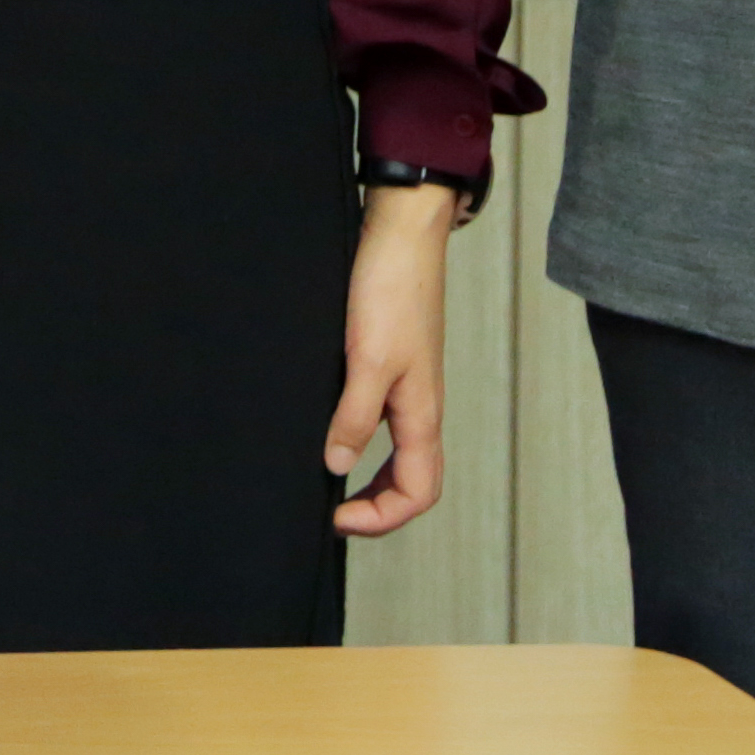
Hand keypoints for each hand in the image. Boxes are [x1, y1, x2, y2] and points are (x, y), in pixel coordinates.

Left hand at [329, 181, 458, 534]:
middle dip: (378, 507)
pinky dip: (362, 438)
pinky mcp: (391, 363)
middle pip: (412, 480)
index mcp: (422, 414)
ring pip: (399, 452)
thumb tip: (337, 467)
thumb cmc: (392, 291)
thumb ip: (355, 416)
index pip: (419, 492)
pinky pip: (384, 420)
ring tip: (332, 483)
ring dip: (371, 476)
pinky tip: (333, 429)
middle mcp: (419, 406)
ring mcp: (406, 385)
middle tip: (334, 514)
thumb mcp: (368, 360)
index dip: (383, 518)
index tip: (338, 520)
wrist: (400, 234)